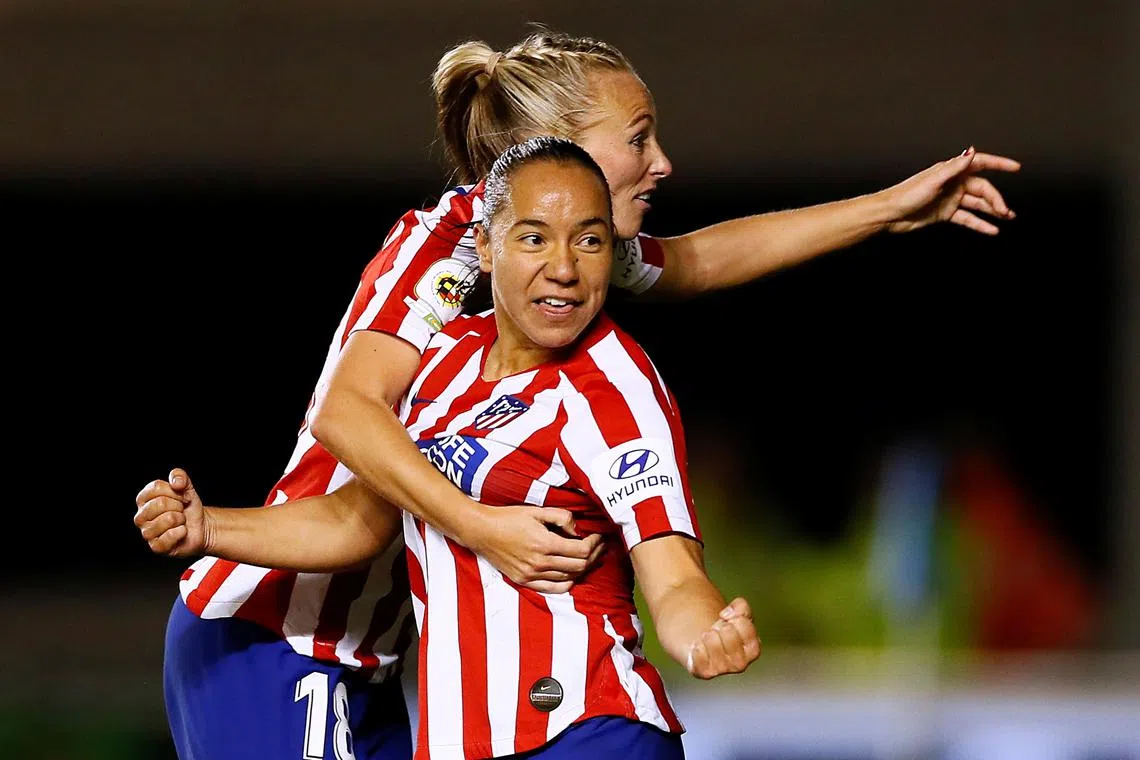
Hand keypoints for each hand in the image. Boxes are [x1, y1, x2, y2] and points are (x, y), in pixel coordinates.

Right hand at [134, 468, 209, 557]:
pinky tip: (181, 532)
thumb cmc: (188, 507)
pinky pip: (170, 535)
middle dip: (178, 505)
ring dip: (180, 519)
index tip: (180, 497)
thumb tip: (176, 482)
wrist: (201, 526)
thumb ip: (180, 477)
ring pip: (167, 519)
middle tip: (181, 510)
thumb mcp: (187, 487)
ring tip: (180, 521)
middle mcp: (141, 516)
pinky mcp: (156, 546)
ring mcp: (147, 533)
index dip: (174, 491)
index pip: (156, 488)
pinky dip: (181, 532)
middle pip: (160, 503)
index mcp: (144, 500)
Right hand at [472, 506, 605, 593]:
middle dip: (594, 556)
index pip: (581, 550)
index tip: (599, 536)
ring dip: (583, 569)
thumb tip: (577, 529)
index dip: (595, 544)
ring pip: (569, 578)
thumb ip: (561, 517)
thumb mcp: (537, 511)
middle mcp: (539, 563)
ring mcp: (531, 575)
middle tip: (599, 546)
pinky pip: (553, 589)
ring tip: (589, 558)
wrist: (481, 531)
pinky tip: (572, 574)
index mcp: (544, 544)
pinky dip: (567, 583)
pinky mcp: (524, 581)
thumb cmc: (508, 518)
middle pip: (579, 566)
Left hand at [686, 597, 760, 679]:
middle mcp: (740, 663)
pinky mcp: (704, 672)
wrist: (704, 643)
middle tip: (718, 631)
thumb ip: (741, 607)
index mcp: (753, 649)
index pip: (744, 624)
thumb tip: (726, 615)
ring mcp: (722, 670)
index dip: (734, 618)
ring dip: (708, 634)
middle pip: (728, 632)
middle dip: (720, 626)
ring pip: (712, 640)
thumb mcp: (739, 614)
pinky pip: (698, 653)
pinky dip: (697, 645)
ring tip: (709, 638)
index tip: (730, 621)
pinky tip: (700, 647)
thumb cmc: (725, 629)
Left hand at [883, 146, 1019, 234]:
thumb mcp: (933, 180)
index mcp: (951, 171)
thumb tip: (971, 151)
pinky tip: (991, 230)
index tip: (1016, 167)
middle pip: (982, 189)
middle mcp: (953, 183)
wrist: (889, 215)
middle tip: (1006, 211)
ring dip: (992, 210)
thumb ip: (954, 167)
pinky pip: (967, 218)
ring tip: (1007, 217)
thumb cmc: (906, 195)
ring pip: (977, 203)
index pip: (980, 164)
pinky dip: (980, 224)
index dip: (999, 164)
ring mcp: (950, 199)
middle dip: (996, 199)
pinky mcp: (945, 213)